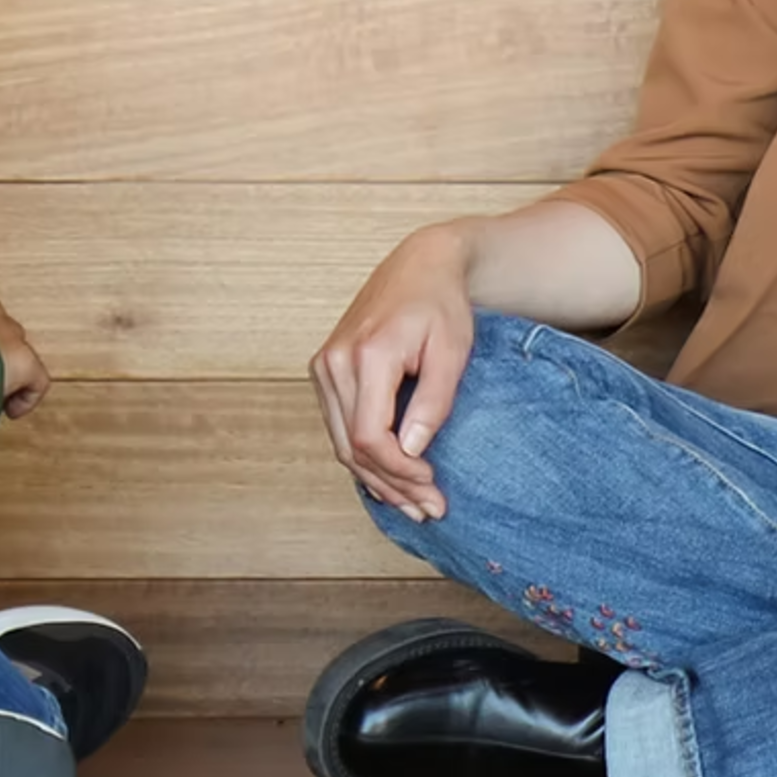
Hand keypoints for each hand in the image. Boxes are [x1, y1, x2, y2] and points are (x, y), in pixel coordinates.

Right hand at [309, 225, 477, 522]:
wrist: (420, 265)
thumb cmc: (441, 305)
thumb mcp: (452, 352)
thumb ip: (433, 403)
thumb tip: (412, 452)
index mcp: (367, 355)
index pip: (369, 436)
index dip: (399, 472)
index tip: (432, 486)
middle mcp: (334, 362)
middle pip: (351, 446)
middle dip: (391, 486)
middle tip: (429, 510)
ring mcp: (324, 366)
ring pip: (340, 442)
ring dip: (376, 479)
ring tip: (413, 504)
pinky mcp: (326, 371)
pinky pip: (338, 426)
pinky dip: (363, 457)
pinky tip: (390, 480)